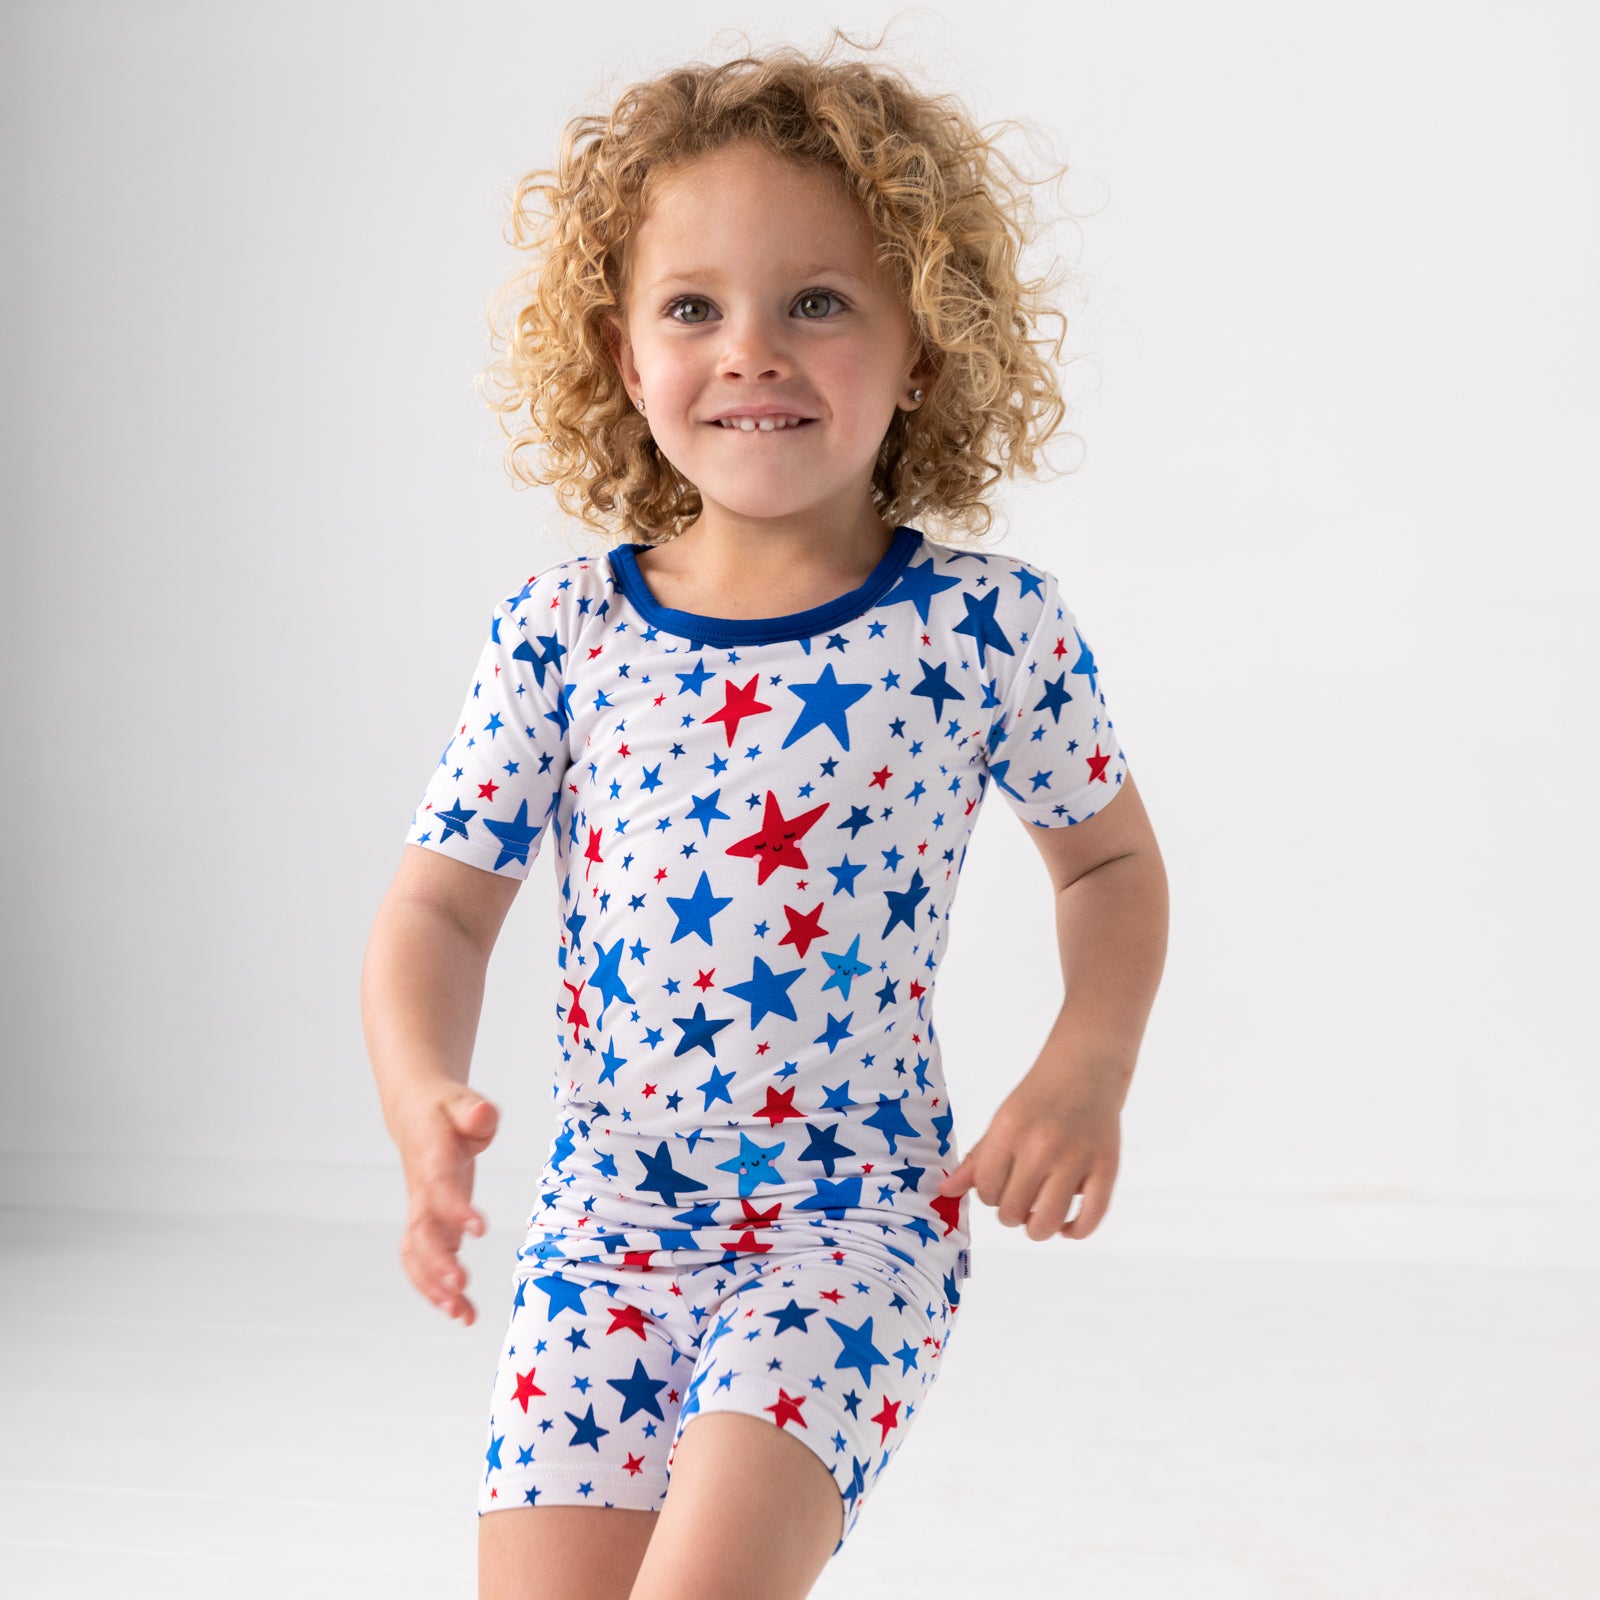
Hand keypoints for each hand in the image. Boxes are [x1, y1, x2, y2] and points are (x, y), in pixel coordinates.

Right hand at [394, 1084, 498, 1325]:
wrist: (414, 1114)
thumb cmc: (446, 1110)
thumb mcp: (462, 1101)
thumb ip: (474, 1111)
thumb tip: (482, 1114)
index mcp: (430, 1158)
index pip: (438, 1187)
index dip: (454, 1209)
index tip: (478, 1230)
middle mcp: (420, 1191)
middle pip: (420, 1232)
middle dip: (438, 1262)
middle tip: (461, 1286)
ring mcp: (421, 1211)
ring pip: (417, 1255)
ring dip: (435, 1287)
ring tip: (463, 1314)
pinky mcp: (429, 1225)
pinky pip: (424, 1262)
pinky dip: (438, 1290)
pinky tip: (464, 1313)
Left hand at [936, 1066, 1120, 1241]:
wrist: (1086, 1068)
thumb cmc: (1039, 1098)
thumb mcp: (1002, 1121)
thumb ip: (977, 1159)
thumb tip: (945, 1191)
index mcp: (1010, 1130)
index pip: (986, 1188)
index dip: (988, 1196)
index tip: (998, 1189)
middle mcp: (1042, 1145)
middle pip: (1014, 1210)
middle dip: (1011, 1214)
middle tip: (1018, 1203)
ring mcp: (1077, 1158)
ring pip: (1047, 1221)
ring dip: (1038, 1230)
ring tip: (1038, 1219)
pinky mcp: (1107, 1167)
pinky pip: (1090, 1218)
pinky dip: (1075, 1232)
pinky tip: (1066, 1226)